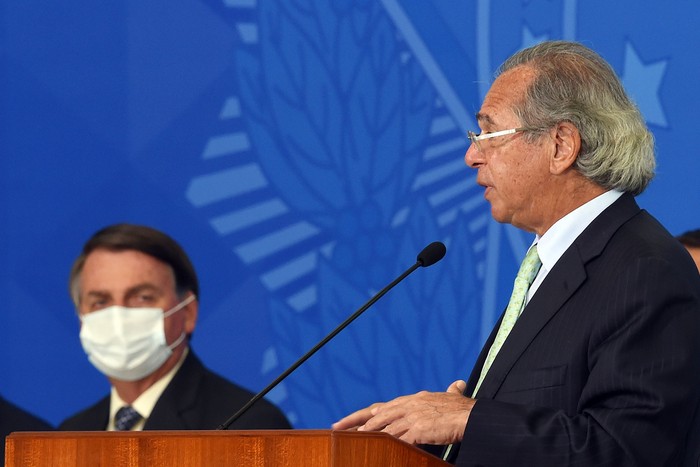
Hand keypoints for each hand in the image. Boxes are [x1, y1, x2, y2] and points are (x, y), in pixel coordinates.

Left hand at [332, 380, 473, 444]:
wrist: (473, 416)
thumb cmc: (464, 409)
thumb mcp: (453, 397)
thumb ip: (451, 392)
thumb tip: (456, 384)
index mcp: (414, 399)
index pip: (382, 406)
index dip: (364, 413)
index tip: (348, 419)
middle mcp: (410, 405)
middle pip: (376, 414)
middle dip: (355, 421)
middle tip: (337, 427)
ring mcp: (413, 417)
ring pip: (383, 426)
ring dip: (366, 433)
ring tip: (350, 439)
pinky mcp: (419, 429)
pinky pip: (397, 438)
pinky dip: (385, 443)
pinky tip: (375, 448)